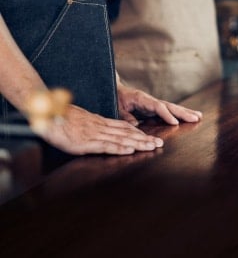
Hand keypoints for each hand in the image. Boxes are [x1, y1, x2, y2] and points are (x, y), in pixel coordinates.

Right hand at [39, 104, 163, 155]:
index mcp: (101, 122)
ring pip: (122, 138)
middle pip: (128, 133)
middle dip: (145, 139)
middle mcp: (102, 127)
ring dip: (139, 143)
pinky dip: (121, 147)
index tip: (152, 138)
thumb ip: (93, 126)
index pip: (125, 127)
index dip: (140, 133)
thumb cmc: (62, 119)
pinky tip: (131, 150)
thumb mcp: (82, 121)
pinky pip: (107, 145)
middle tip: (160, 143)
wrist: (49, 116)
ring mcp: (96, 134)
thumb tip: (100, 131)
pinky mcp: (87, 142)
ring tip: (153, 147)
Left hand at [116, 74, 202, 125]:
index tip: (175, 123)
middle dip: (183, 112)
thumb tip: (135, 124)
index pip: (158, 107)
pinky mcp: (155, 108)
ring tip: (199, 116)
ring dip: (186, 112)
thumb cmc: (115, 98)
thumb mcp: (117, 107)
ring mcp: (154, 104)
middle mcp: (151, 100)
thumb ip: (125, 116)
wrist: (115, 90)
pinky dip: (180, 114)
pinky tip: (189, 117)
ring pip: (172, 108)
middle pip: (170, 106)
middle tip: (196, 118)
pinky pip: (169, 111)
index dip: (166, 115)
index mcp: (142, 99)